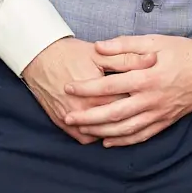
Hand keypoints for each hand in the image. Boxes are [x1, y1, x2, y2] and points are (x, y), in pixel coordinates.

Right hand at [23, 37, 155, 143]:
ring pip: (101, 134)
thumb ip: (128, 58)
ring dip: (115, 132)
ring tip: (127, 122)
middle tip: (142, 110)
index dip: (141, 100)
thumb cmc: (70, 53)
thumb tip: (153, 60)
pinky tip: (106, 131)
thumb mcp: (100, 53)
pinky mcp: (62, 123)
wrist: (39, 57)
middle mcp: (86, 110)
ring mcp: (73, 119)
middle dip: (132, 118)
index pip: (128, 103)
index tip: (150, 96)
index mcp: (100, 93)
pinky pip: (84, 139)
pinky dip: (96, 136)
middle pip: (116, 121)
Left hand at [63, 35, 191, 146]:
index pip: (109, 86)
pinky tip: (108, 142)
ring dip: (102, 132)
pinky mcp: (165, 121)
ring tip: (82, 131)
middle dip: (88, 117)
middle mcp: (151, 99)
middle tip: (68, 117)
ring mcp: (158, 113)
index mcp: (146, 77)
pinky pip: (142, 136)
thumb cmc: (181, 52)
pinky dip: (124, 141)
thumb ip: (124, 45)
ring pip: (125, 129)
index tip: (68, 88)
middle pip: (113, 113)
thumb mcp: (153, 41)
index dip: (86, 88)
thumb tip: (98, 48)